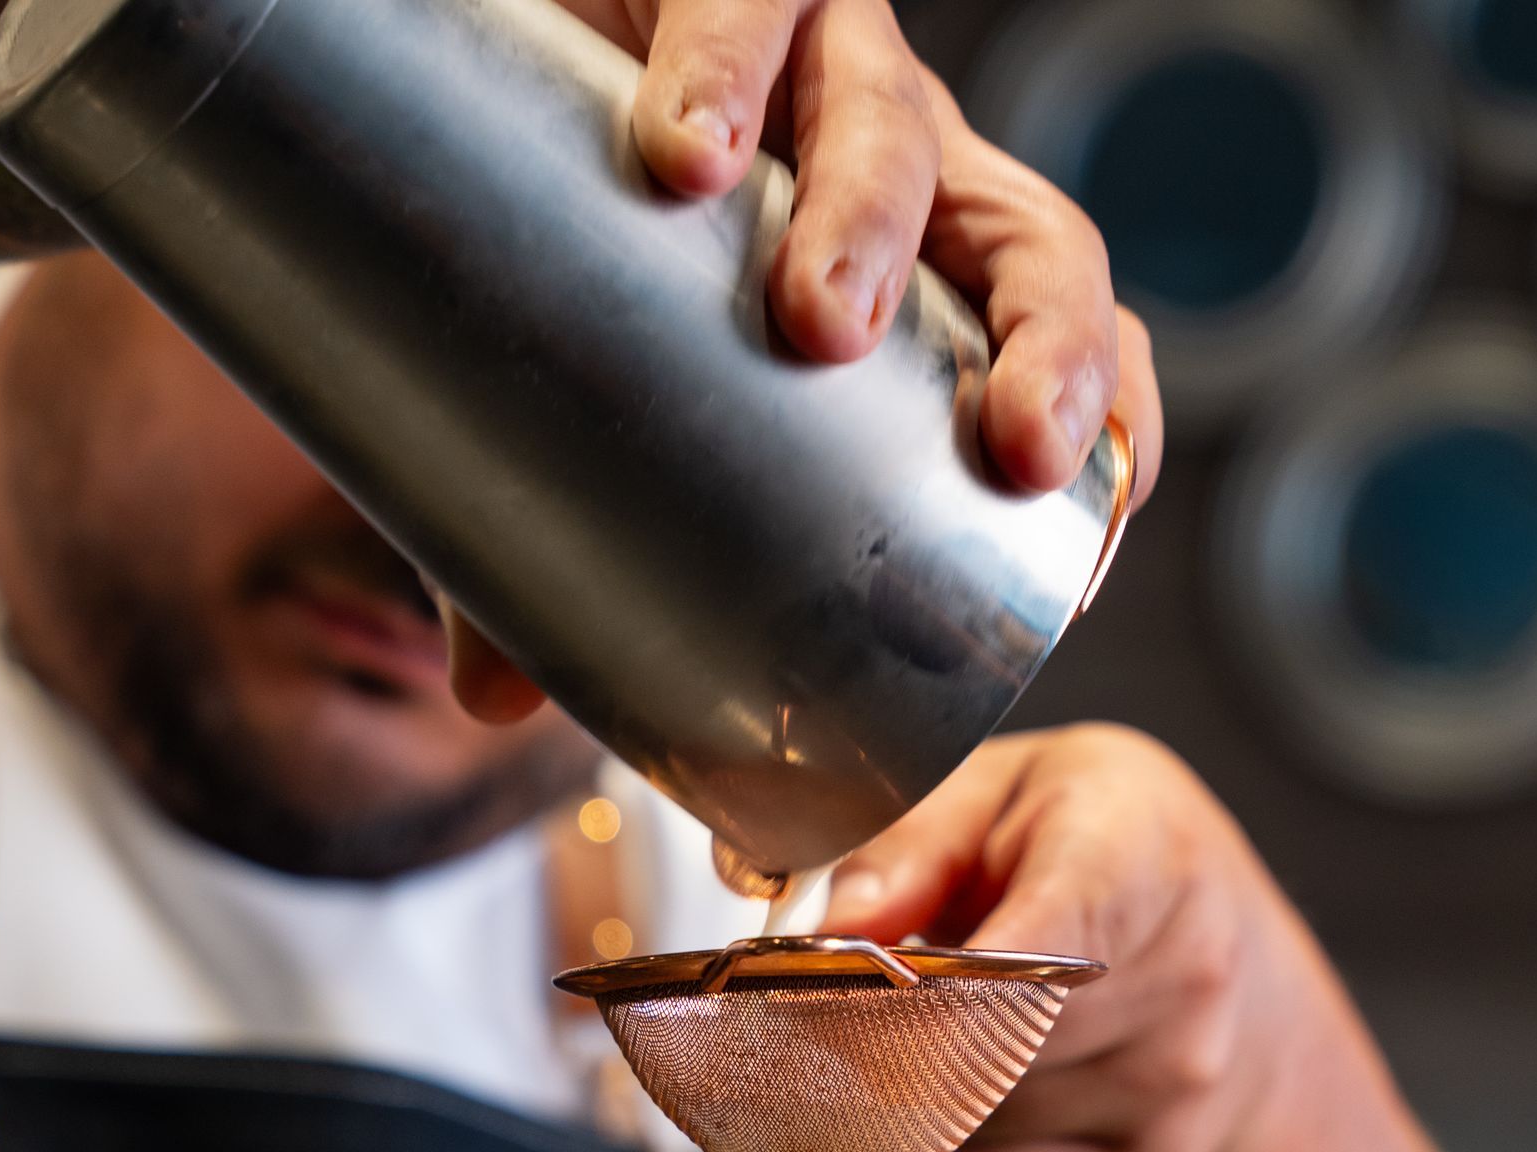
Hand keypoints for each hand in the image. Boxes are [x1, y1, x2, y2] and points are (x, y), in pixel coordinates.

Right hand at [444, 0, 1162, 719]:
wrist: (429, 35)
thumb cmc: (552, 228)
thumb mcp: (574, 398)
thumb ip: (548, 540)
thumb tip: (496, 701)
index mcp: (905, 269)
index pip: (1054, 343)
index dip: (1106, 434)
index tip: (1088, 557)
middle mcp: (886, 164)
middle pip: (1033, 244)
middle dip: (1051, 349)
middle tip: (1011, 447)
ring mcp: (805, 60)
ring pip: (898, 119)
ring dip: (875, 218)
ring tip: (815, 317)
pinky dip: (726, 56)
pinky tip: (682, 152)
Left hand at [821, 726, 1329, 1151]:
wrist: (1236, 958)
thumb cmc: (1107, 854)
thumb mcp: (1008, 791)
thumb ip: (913, 848)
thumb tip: (841, 927)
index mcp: (1144, 855)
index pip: (1044, 940)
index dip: (941, 978)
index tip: (865, 985)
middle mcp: (1187, 973)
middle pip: (989, 1045)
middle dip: (896, 1031)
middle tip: (858, 1003)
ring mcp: (1179, 1083)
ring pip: (979, 1119)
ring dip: (927, 1087)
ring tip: (951, 1027)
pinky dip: (959, 1145)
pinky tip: (985, 1082)